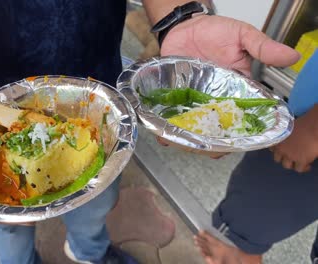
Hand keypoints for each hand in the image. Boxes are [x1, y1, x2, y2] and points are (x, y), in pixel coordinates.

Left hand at [156, 15, 299, 157]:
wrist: (185, 26)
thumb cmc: (216, 31)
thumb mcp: (242, 36)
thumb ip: (262, 47)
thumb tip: (291, 56)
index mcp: (237, 91)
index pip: (243, 118)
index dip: (240, 135)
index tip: (232, 144)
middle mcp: (217, 101)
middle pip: (217, 130)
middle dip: (210, 144)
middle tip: (202, 148)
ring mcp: (195, 102)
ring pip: (194, 129)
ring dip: (187, 140)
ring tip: (179, 144)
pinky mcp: (176, 100)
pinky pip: (174, 118)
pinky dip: (168, 129)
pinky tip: (162, 136)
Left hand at [270, 107, 317, 172]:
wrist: (314, 126)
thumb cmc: (304, 123)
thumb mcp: (289, 126)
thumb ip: (284, 131)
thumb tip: (282, 127)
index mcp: (277, 140)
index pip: (271, 149)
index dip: (278, 150)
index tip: (282, 150)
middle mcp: (281, 149)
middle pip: (277, 159)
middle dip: (284, 158)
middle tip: (291, 157)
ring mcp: (290, 155)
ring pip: (287, 166)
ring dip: (293, 164)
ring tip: (300, 162)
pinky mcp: (301, 160)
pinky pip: (299, 169)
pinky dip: (304, 168)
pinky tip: (308, 165)